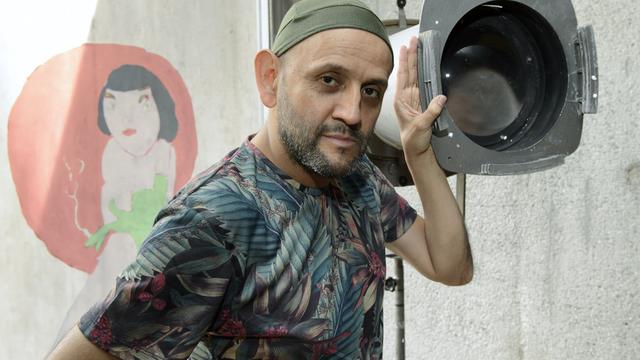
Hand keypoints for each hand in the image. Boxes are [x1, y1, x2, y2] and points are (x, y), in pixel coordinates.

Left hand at [394, 36, 446, 160]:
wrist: (417, 150)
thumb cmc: (414, 140)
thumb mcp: (421, 126)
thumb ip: (431, 112)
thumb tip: (441, 98)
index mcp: (401, 101)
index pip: (403, 76)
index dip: (405, 60)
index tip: (406, 47)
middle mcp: (406, 97)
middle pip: (410, 72)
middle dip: (412, 56)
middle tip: (414, 40)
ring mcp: (414, 99)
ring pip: (416, 76)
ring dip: (417, 62)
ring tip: (418, 47)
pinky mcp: (422, 103)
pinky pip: (424, 85)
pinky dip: (425, 74)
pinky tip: (426, 65)